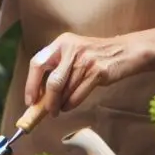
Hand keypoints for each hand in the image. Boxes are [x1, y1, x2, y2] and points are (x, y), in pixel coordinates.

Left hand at [24, 32, 144, 115]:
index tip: (30, 100)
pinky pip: (78, 94)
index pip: (37, 63)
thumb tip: (40, 93)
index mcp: (61, 43)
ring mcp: (85, 60)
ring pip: (66, 90)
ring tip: (59, 109)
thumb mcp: (74, 51)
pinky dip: (70, 104)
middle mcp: (71, 49)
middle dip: (47, 100)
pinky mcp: (98, 71)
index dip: (31, 84)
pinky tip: (68, 106)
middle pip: (52, 81)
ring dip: (60, 104)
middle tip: (45, 111)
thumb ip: (58, 66)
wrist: (125, 51)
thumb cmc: (96, 55)